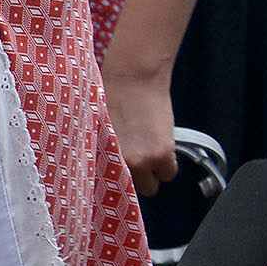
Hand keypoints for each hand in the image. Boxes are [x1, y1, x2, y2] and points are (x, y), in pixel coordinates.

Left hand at [104, 64, 179, 193]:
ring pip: (153, 184)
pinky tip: (159, 148)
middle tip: (136, 162)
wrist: (131, 76)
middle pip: (132, 189)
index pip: (109, 187)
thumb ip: (102, 149)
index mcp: (99, 156)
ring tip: (148, 153)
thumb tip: (106, 164)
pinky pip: (169, 173)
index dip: (116, 181)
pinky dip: (167, 165)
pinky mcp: (163, 152)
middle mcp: (119, 162)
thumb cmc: (108, 95)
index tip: (119, 177)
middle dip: (136, 178)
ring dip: (153, 172)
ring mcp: (143, 160)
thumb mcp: (97, 128)